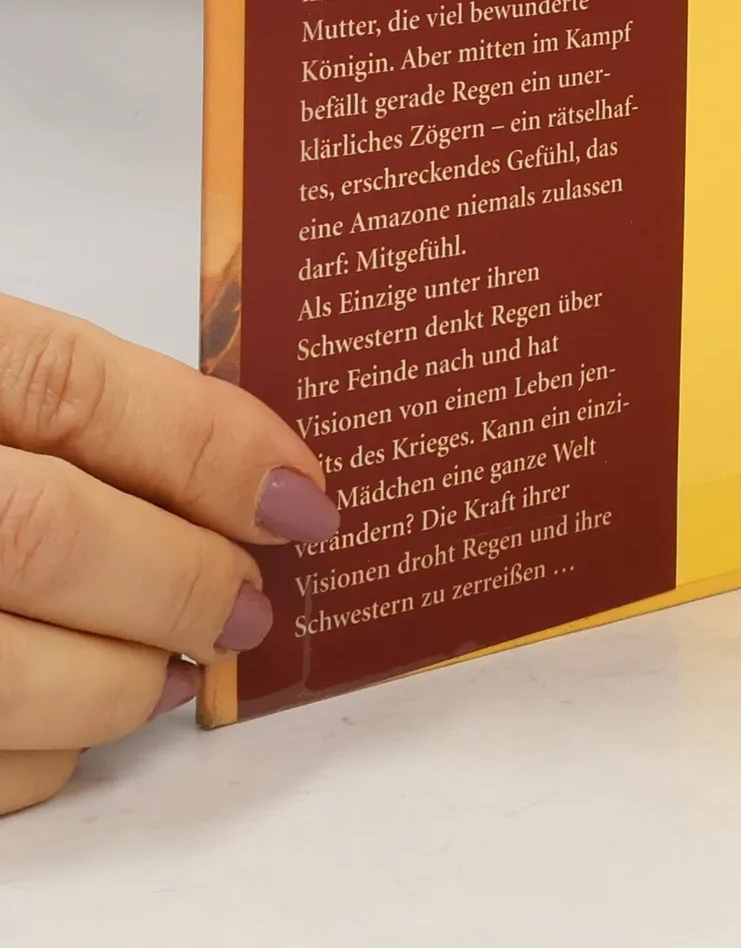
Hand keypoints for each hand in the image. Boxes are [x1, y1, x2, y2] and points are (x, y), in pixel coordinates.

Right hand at [0, 293, 338, 815]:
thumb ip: (69, 404)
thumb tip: (246, 474)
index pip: (74, 392)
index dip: (209, 448)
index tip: (303, 498)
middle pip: (43, 536)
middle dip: (179, 581)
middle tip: (253, 604)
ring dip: (116, 680)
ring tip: (183, 667)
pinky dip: (33, 752)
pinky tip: (78, 723)